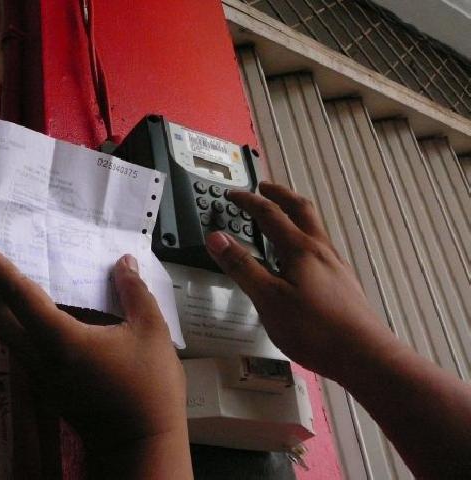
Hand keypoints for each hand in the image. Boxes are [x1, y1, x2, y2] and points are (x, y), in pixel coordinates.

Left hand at [0, 221, 191, 476]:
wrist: (141, 445)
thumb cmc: (148, 391)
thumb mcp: (152, 333)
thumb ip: (134, 293)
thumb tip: (123, 264)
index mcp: (60, 340)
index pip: (14, 292)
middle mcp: (40, 356)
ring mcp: (41, 374)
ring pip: (6, 329)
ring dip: (2, 300)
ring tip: (16, 269)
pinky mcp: (49, 384)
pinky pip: (26, 342)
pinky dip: (25, 318)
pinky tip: (53, 306)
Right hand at [205, 182, 397, 380]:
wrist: (364, 356)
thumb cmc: (314, 329)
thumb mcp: (268, 299)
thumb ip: (242, 267)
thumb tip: (216, 237)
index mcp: (300, 250)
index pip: (270, 215)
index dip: (249, 201)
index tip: (233, 195)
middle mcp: (321, 250)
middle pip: (302, 210)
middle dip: (280, 195)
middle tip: (264, 188)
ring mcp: (335, 265)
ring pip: (314, 228)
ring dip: (295, 213)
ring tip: (281, 216)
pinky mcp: (342, 282)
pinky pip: (319, 247)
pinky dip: (304, 236)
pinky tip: (299, 257)